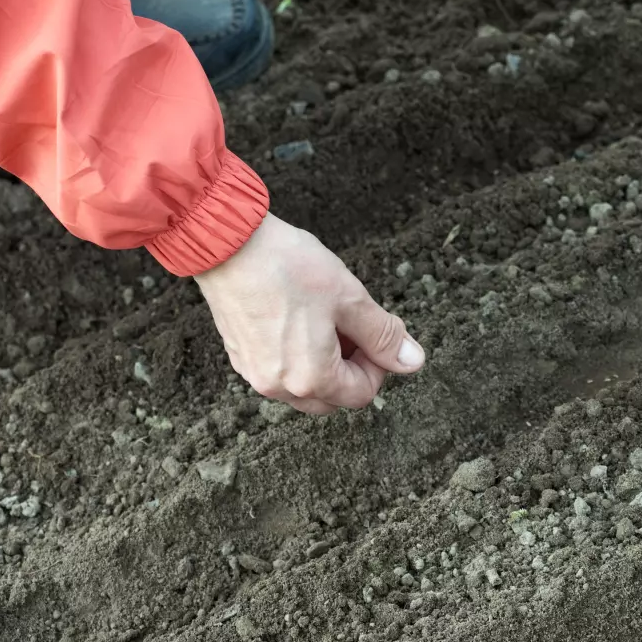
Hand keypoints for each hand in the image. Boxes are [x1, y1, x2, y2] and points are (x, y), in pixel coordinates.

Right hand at [194, 213, 424, 414]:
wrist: (227, 244)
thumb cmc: (288, 267)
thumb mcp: (349, 297)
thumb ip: (383, 335)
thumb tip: (413, 361)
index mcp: (311, 378)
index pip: (361, 394)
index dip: (378, 365)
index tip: (375, 333)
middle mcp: (279, 387)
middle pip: (332, 398)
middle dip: (350, 369)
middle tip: (352, 328)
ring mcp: (254, 373)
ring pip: (303, 388)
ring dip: (323, 365)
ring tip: (325, 321)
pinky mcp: (239, 356)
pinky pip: (278, 373)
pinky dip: (296, 358)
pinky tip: (297, 320)